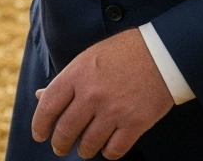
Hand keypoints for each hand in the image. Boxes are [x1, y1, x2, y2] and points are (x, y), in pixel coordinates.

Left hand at [31, 29, 173, 159]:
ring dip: (84, 150)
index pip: (48, 106)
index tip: (39, 135)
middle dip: (59, 144)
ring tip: (84, 149)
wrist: (162, 53)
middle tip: (59, 148)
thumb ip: (66, 80)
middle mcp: (92, 94)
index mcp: (77, 74)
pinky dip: (108, 152)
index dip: (40, 125)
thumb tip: (40, 96)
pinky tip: (107, 148)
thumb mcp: (88, 59)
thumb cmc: (122, 53)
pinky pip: (114, 150)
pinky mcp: (135, 123)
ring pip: (88, 144)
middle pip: (66, 130)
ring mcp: (114, 110)